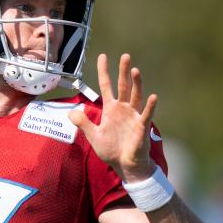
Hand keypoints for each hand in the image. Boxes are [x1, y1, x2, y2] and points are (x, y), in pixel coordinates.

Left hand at [68, 53, 156, 182]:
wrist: (124, 166)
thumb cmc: (111, 150)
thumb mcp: (93, 136)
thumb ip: (83, 123)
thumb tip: (69, 112)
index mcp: (111, 109)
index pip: (107, 86)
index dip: (104, 71)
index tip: (103, 56)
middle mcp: (124, 109)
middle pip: (123, 86)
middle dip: (123, 71)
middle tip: (125, 56)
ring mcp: (134, 116)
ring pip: (136, 96)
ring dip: (136, 84)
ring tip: (135, 70)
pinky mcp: (141, 127)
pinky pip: (146, 115)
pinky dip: (149, 106)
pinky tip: (152, 97)